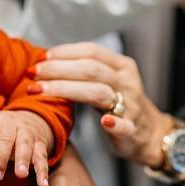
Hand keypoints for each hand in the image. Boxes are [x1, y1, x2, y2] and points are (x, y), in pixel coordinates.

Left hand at [0, 110, 53, 185]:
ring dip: (23, 159)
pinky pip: (42, 157)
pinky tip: (43, 185)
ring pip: (25, 144)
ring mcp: (27, 132)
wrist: (27, 122)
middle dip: (1, 157)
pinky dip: (42, 171)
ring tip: (20, 174)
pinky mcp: (40, 144)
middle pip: (6, 137)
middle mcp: (11, 123)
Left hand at [31, 42, 173, 168]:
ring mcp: (131, 105)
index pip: (91, 51)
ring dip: (67, 90)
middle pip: (90, 69)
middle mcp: (127, 82)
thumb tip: (48, 61)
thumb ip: (85, 71)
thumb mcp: (109, 81)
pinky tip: (103, 122)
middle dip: (58, 69)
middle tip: (34, 73)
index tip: (43, 57)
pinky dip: (115, 123)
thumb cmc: (121, 104)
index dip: (65, 52)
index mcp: (122, 66)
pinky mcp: (133, 130)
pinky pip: (125, 125)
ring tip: (41, 91)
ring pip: (99, 92)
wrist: (150, 134)